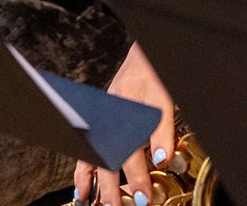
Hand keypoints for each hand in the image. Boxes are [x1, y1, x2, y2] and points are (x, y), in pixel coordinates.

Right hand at [73, 42, 175, 205]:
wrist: (141, 55)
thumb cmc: (152, 73)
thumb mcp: (163, 97)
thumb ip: (162, 130)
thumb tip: (160, 160)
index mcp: (124, 108)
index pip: (128, 150)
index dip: (138, 177)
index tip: (143, 198)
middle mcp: (108, 115)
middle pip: (105, 156)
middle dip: (110, 187)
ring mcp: (101, 117)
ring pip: (90, 152)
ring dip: (90, 179)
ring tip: (85, 199)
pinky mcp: (100, 119)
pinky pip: (87, 146)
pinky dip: (84, 166)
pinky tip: (83, 184)